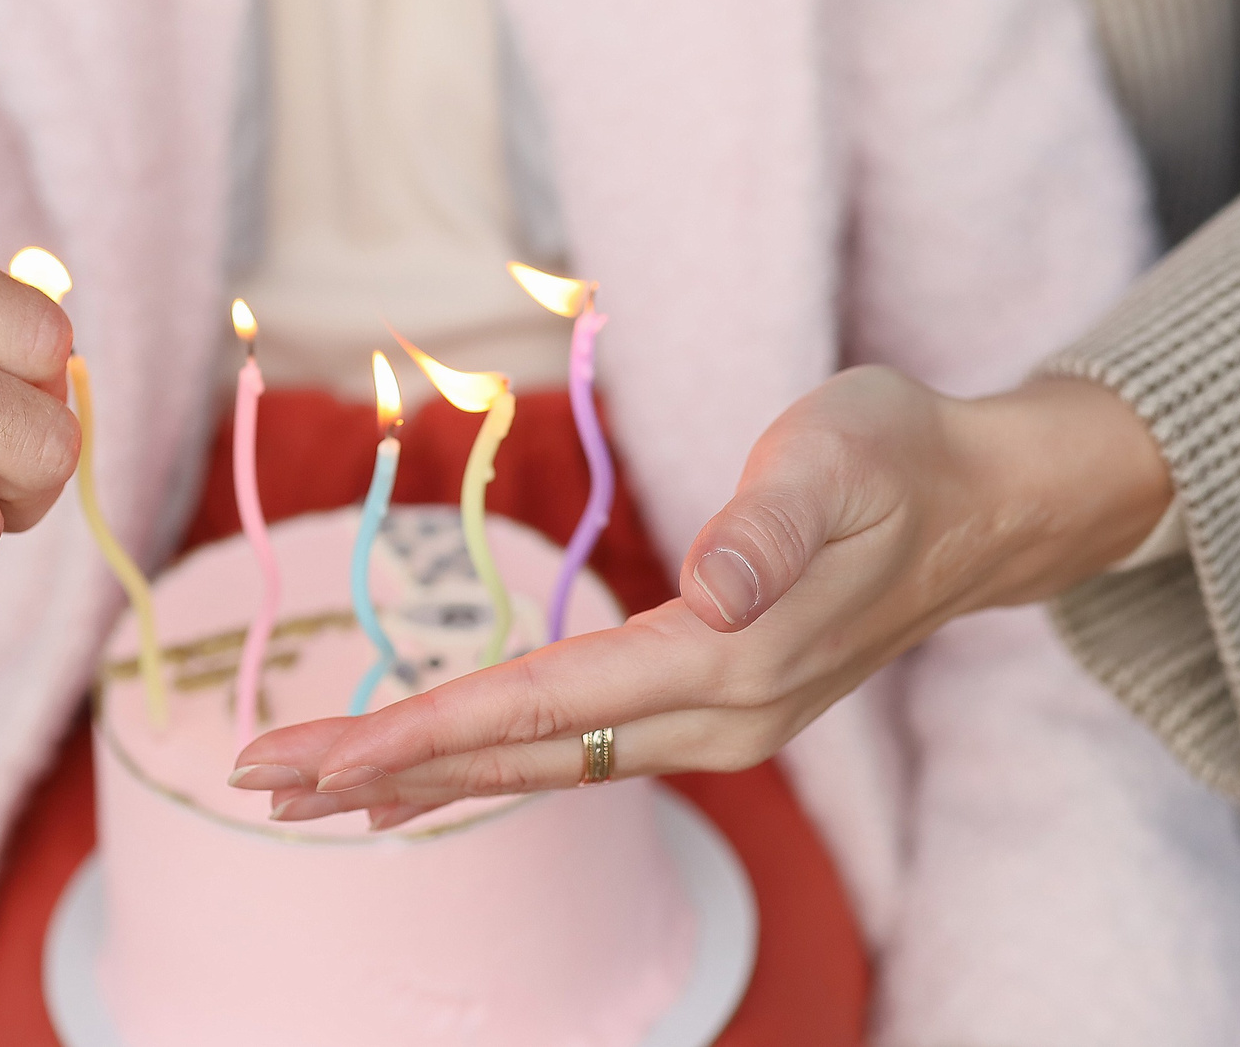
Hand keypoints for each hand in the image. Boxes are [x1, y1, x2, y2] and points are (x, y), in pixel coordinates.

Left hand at [228, 367, 1168, 826]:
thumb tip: (711, 591)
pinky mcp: (718, 707)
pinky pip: (578, 750)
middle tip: (254, 781)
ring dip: (424, 775)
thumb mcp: (839, 454)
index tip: (318, 757)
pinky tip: (436, 766)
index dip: (422, 733)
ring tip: (312, 785)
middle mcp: (718, 714)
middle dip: (383, 770)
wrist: (984, 503)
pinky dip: (490, 761)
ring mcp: (720, 723)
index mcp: (730, 655)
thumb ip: (770, 525)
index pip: (541, 707)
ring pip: (542, 764)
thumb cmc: (899, 454)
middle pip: (520, 756)